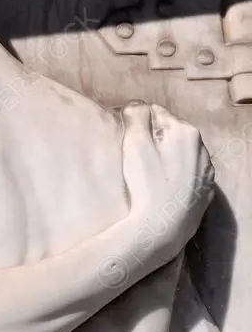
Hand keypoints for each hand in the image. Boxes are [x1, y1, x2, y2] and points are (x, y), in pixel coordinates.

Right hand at [120, 102, 213, 257]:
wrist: (164, 226)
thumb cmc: (147, 183)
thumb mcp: (134, 143)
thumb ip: (136, 116)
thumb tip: (137, 105)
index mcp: (185, 131)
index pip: (157, 114)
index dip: (138, 123)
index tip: (126, 136)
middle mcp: (202, 148)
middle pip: (172, 133)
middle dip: (155, 139)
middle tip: (136, 156)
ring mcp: (206, 171)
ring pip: (183, 154)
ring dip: (168, 156)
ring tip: (150, 173)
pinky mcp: (206, 190)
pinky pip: (189, 174)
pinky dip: (177, 174)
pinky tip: (164, 186)